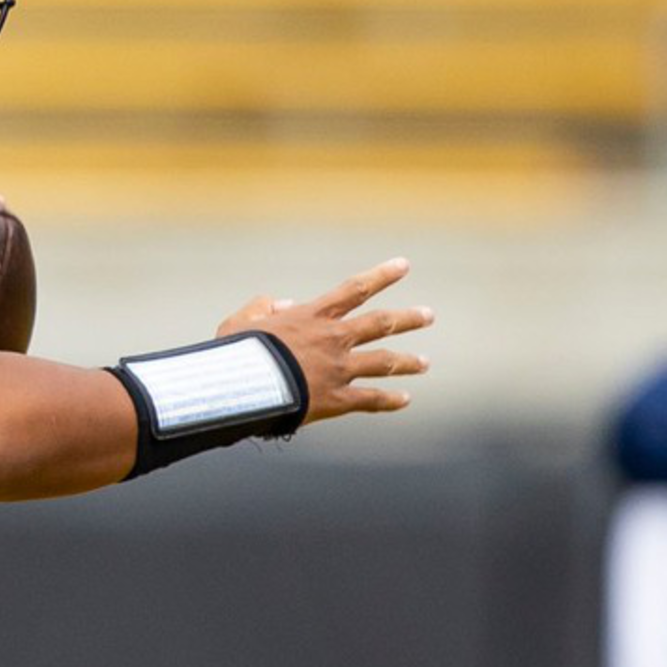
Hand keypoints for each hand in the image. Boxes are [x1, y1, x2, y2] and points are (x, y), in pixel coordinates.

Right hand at [220, 259, 431, 426]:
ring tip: (425, 363)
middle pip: (380, 324)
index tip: (404, 265)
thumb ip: (263, 306)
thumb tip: (283, 304)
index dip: (382, 275)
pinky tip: (406, 400)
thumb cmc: (238, 353)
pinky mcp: (337, 400)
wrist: (245, 386)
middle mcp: (334, 338)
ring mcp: (340, 369)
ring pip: (385, 362)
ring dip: (408, 361)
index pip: (355, 288)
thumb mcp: (242, 320)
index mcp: (313, 315)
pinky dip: (390, 400)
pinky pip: (371, 399)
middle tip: (428, 315)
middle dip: (408, 318)